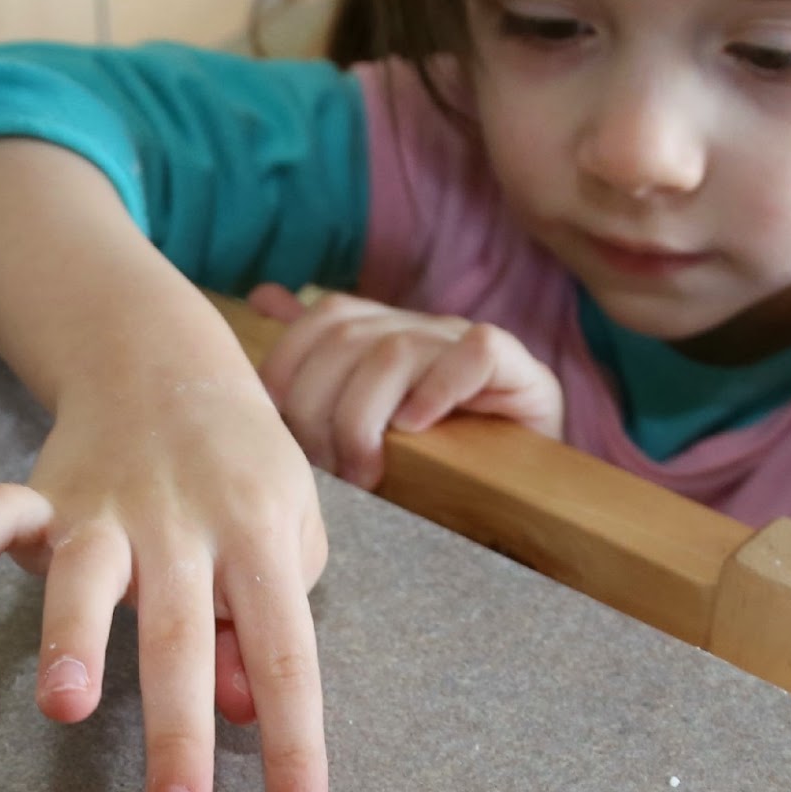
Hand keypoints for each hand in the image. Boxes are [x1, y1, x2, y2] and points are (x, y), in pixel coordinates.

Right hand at [0, 373, 329, 791]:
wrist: (171, 367)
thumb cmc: (243, 474)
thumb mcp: (287, 533)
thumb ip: (265, 620)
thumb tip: (238, 707)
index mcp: (259, 538)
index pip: (287, 653)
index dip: (294, 741)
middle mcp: (186, 525)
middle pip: (183, 635)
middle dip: (178, 737)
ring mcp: (110, 507)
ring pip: (89, 574)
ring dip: (76, 636)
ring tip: (67, 705)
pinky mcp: (46, 492)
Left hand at [247, 283, 563, 489]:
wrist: (527, 494)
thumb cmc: (432, 468)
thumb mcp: (364, 425)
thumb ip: (319, 366)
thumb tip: (264, 297)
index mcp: (387, 333)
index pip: (326, 317)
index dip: (292, 367)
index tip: (283, 430)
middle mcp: (426, 329)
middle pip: (350, 337)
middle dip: (323, 410)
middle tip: (330, 472)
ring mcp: (471, 346)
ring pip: (399, 350)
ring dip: (367, 418)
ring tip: (367, 470)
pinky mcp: (521, 371)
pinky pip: (476, 352)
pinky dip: (440, 387)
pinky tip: (420, 428)